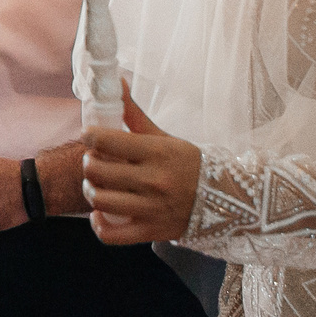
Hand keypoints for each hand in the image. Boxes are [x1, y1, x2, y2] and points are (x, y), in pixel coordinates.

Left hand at [80, 88, 203, 245]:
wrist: (226, 200)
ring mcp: (151, 208)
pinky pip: (111, 234)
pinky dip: (99, 224)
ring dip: (91, 190)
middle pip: (97, 170)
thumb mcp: (164, 136)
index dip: (90, 136)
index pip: (105, 140)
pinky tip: (102, 213)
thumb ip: (134, 113)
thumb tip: (116, 82)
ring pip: (99, 200)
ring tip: (97, 184)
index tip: (91, 136)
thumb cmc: (189, 164)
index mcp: (156, 152)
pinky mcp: (150, 231)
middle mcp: (153, 180)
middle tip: (95, 160)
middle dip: (89, 163)